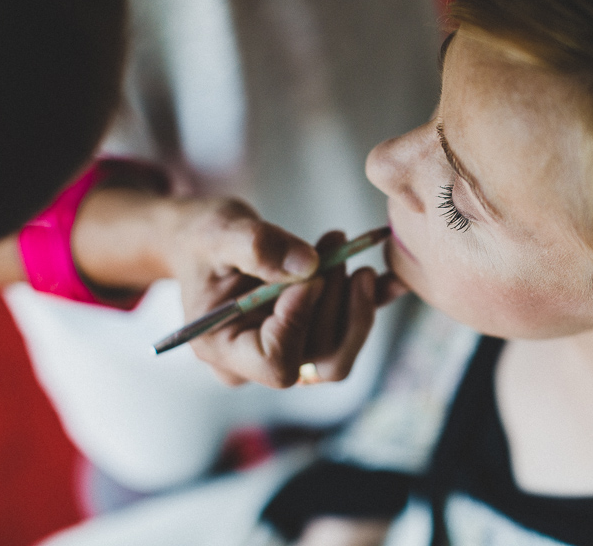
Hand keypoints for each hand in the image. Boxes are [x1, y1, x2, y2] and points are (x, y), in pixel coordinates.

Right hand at [175, 212, 406, 386]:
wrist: (207, 241)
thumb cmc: (202, 237)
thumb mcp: (220, 230)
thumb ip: (256, 246)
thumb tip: (309, 266)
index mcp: (221, 347)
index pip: (275, 362)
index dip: (301, 323)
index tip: (311, 276)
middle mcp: (254, 361)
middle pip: (317, 358)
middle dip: (335, 301)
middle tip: (336, 246)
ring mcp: (285, 352)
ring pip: (339, 351)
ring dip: (353, 300)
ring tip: (345, 249)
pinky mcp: (309, 335)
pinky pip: (350, 333)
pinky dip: (373, 304)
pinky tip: (390, 278)